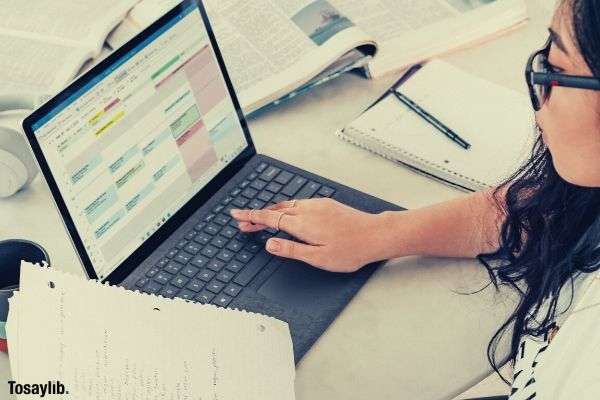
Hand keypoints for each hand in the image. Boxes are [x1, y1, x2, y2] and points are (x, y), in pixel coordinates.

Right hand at [230, 198, 387, 272]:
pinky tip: (287, 214)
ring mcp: (317, 205)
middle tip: (243, 223)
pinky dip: (286, 208)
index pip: (268, 218)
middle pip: (274, 210)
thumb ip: (291, 250)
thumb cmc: (350, 250)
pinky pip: (299, 203)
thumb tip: (270, 244)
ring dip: (271, 212)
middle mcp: (308, 210)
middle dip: (257, 216)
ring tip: (261, 220)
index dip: (250, 216)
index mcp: (302, 224)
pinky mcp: (326, 204)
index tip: (236, 215)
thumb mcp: (318, 258)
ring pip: (287, 205)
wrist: (375, 234)